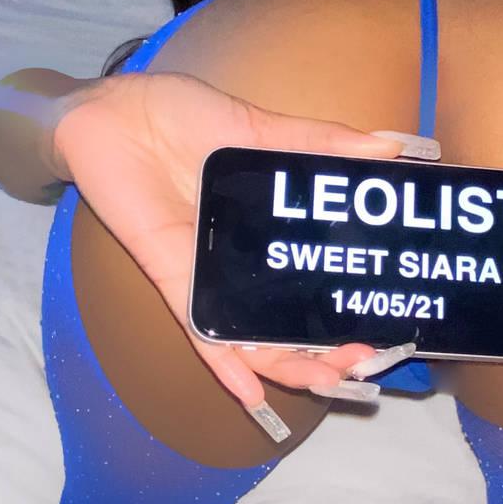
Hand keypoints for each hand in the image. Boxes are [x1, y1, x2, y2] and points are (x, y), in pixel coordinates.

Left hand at [51, 72, 402, 414]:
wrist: (113, 110)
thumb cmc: (179, 114)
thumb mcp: (258, 126)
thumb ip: (318, 141)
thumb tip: (389, 147)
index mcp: (263, 224)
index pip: (312, 274)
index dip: (345, 300)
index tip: (388, 316)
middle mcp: (238, 259)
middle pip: (285, 318)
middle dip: (325, 348)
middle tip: (363, 359)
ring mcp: (204, 271)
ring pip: (249, 335)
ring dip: (287, 364)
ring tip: (327, 381)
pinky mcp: (170, 273)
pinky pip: (199, 327)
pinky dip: (224, 361)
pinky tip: (252, 393)